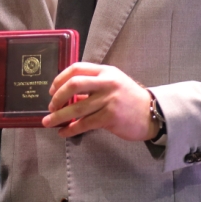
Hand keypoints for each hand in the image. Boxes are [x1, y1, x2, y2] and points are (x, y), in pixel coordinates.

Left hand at [40, 62, 155, 140]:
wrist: (152, 114)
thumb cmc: (129, 98)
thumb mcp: (113, 83)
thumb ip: (93, 85)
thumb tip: (66, 95)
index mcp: (105, 71)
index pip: (77, 68)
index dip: (60, 79)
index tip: (52, 90)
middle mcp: (107, 82)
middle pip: (73, 84)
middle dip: (57, 97)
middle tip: (51, 106)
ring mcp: (109, 99)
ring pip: (76, 107)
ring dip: (59, 116)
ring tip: (49, 122)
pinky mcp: (110, 117)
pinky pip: (84, 123)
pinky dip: (71, 129)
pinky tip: (64, 132)